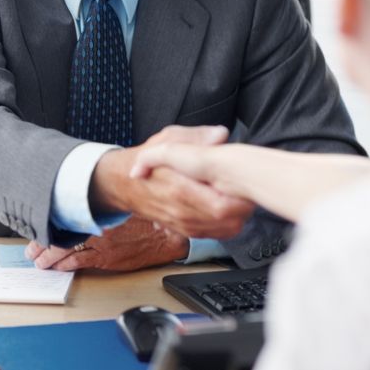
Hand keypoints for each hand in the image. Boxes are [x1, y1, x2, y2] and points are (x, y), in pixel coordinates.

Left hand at [25, 216, 188, 271]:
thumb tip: (78, 194)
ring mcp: (99, 243)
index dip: (47, 222)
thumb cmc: (142, 217)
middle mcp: (94, 226)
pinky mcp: (105, 258)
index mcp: (96, 210)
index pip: (63, 215)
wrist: (161, 234)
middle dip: (42, 243)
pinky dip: (65, 266)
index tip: (36, 225)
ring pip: (66, 250)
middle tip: (31, 249)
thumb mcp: (117, 202)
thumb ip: (98, 200)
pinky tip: (57, 268)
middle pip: (60, 234)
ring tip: (39, 261)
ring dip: (49, 257)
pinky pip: (79, 263)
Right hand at [91, 125, 254, 238]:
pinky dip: (228, 224)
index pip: (221, 205)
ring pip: (225, 229)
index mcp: (179, 188)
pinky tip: (228, 208)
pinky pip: (215, 234)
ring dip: (239, 214)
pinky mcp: (184, 231)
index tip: (244, 181)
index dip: (240, 197)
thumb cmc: (146, 161)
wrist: (122, 184)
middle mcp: (181, 211)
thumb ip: (196, 137)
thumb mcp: (168, 139)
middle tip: (247, 186)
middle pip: (229, 219)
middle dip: (245, 204)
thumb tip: (220, 134)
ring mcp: (183, 224)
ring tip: (238, 195)